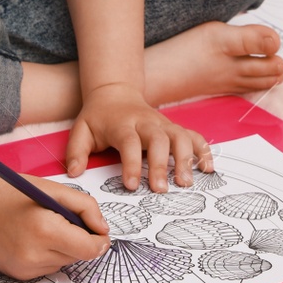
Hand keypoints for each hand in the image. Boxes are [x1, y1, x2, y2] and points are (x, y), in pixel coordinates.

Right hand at [0, 165, 110, 281]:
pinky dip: (46, 255)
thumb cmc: (14, 190)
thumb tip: (103, 230)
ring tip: (42, 226)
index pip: (90, 249)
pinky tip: (31, 238)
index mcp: (46, 230)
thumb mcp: (55, 189)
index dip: (99, 240)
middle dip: (78, 241)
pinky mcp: (15, 274)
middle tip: (63, 220)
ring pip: (62, 264)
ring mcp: (23, 268)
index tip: (99, 232)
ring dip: (62, 248)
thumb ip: (86, 207)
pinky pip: (45, 268)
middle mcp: (34, 255)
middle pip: (77, 257)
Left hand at [64, 82, 211, 191]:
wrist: (115, 93)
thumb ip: (76, 152)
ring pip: (180, 136)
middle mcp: (146, 122)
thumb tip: (74, 173)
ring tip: (185, 183)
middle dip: (161, 164)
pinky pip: (193, 135)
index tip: (132, 185)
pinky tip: (208, 168)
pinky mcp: (174, 127)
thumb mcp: (81, 130)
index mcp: (122, 124)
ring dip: (186, 158)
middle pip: (158, 139)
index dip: (131, 163)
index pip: (129, 142)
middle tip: (161, 189)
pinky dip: (204, 150)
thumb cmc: (98, 118)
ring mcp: (163, 124)